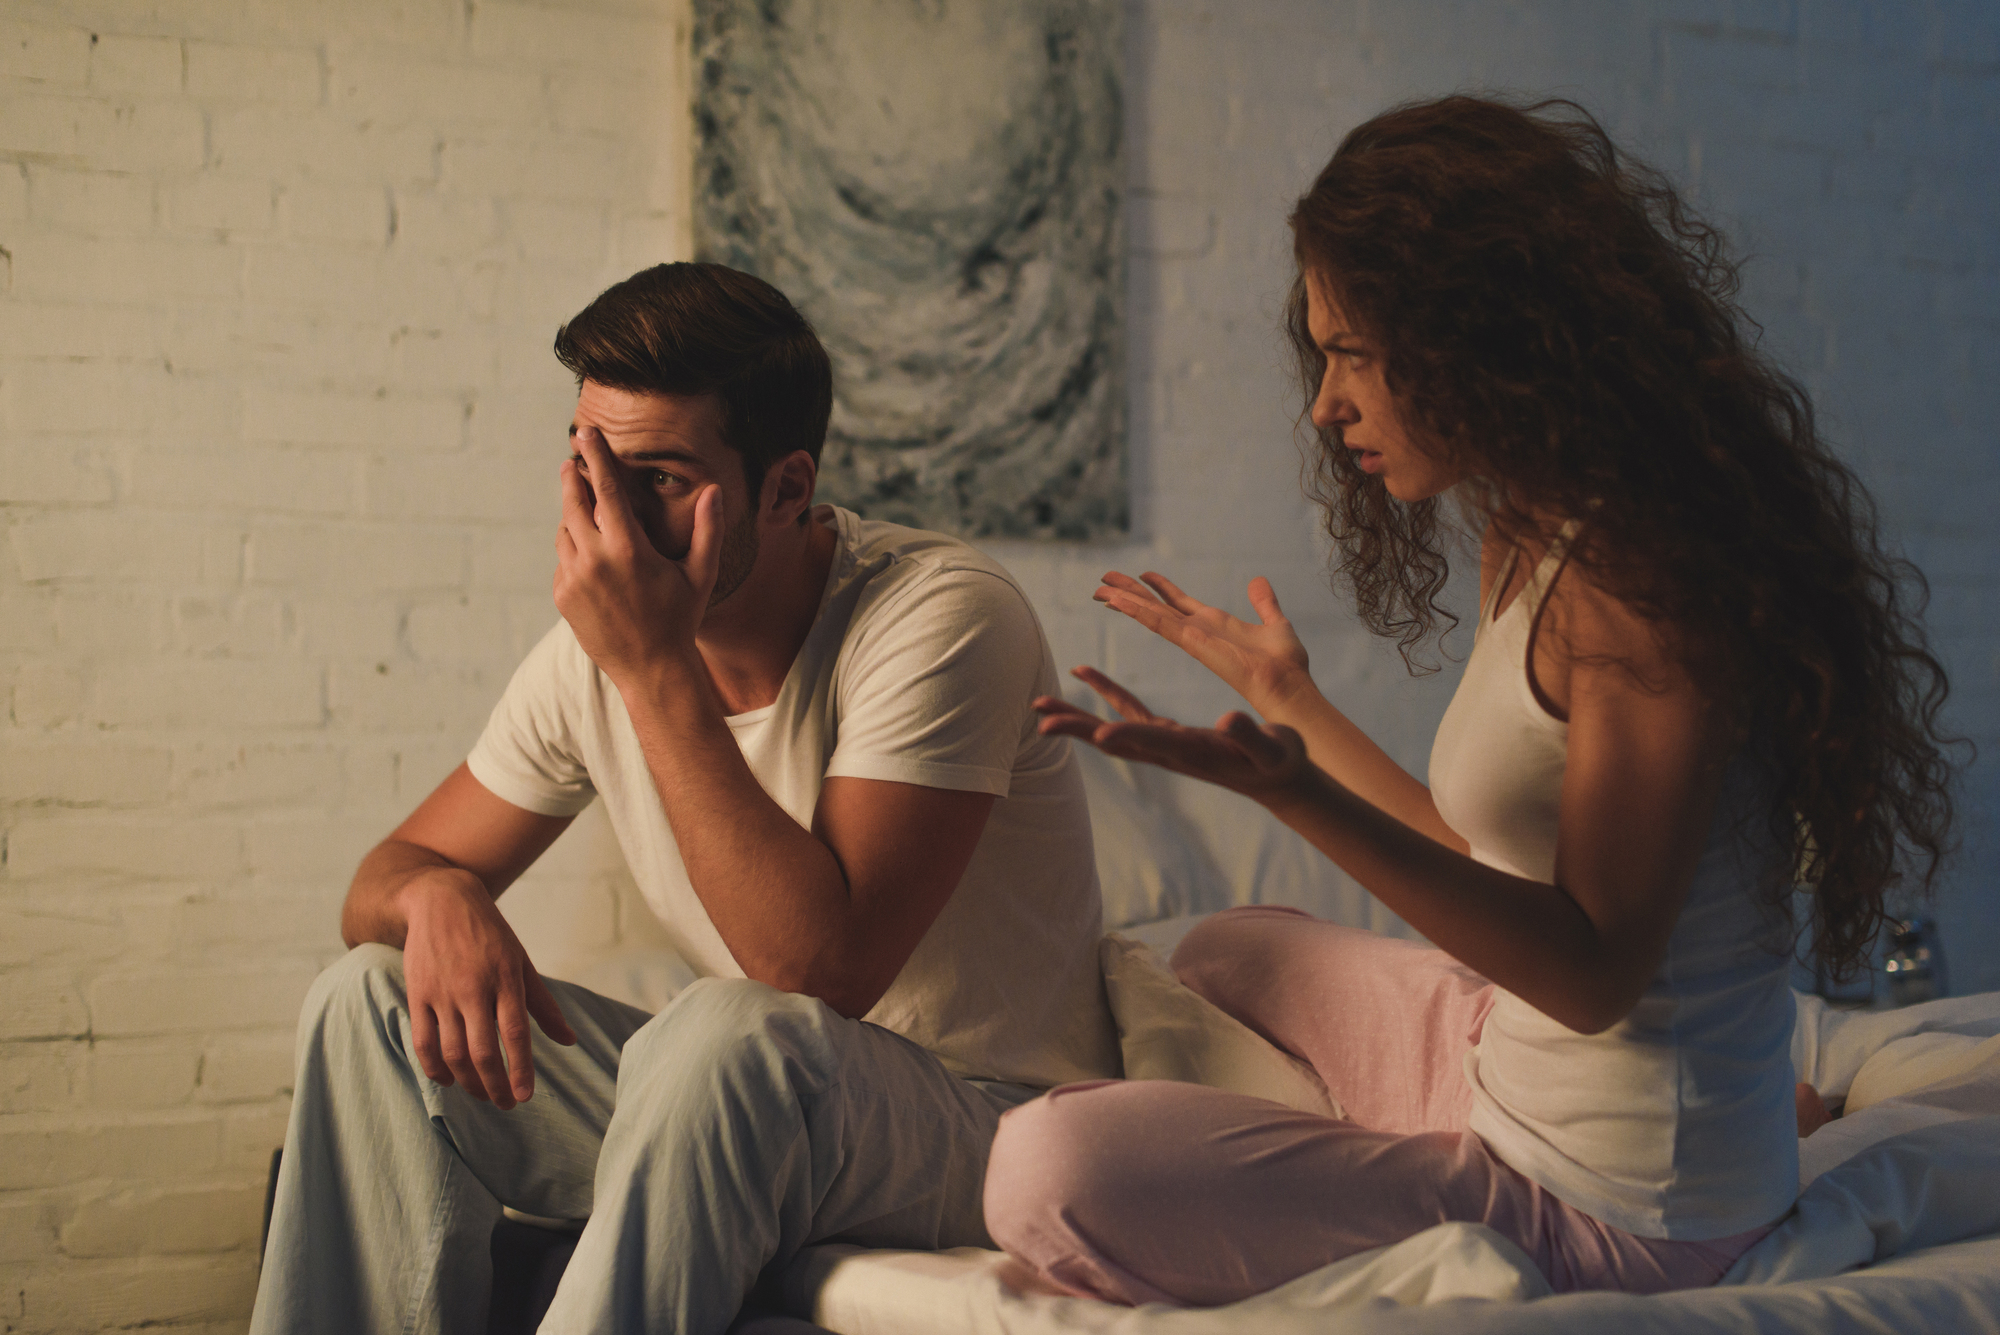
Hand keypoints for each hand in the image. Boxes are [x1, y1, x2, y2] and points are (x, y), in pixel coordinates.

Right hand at [399, 868, 576, 1109]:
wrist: (440, 900)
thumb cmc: (489, 934)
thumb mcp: (521, 963)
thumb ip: (543, 1005)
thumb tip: (569, 1041)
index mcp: (505, 979)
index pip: (515, 1034)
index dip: (520, 1069)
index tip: (525, 1097)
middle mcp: (473, 988)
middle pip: (482, 1050)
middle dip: (494, 1085)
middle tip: (505, 1104)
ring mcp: (442, 992)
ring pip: (452, 1051)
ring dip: (467, 1081)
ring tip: (481, 1094)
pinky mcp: (417, 993)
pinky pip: (423, 1041)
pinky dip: (434, 1067)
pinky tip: (447, 1079)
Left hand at [554, 426, 720, 684]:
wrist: (650, 669)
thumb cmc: (681, 618)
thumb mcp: (701, 574)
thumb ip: (708, 529)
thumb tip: (714, 490)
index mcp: (628, 549)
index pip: (604, 489)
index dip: (595, 456)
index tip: (584, 432)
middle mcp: (594, 560)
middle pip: (572, 502)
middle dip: (572, 478)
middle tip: (573, 462)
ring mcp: (573, 578)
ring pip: (565, 530)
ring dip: (574, 517)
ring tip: (590, 516)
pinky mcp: (562, 595)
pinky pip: (564, 559)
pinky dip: (575, 550)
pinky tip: (595, 560)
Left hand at [1035, 666, 1311, 802]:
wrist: (1278, 777)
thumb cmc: (1278, 762)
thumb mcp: (1271, 748)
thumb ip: (1250, 735)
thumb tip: (1229, 718)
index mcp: (1193, 751)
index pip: (1155, 744)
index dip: (1128, 739)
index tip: (1101, 736)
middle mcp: (1169, 751)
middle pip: (1115, 742)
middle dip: (1079, 731)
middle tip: (1042, 722)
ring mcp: (1163, 744)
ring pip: (1111, 728)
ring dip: (1076, 717)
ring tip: (1040, 706)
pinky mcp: (1166, 734)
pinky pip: (1128, 710)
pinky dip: (1106, 692)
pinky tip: (1084, 672)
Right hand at [1094, 572, 1313, 713]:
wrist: (1287, 686)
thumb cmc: (1285, 665)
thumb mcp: (1275, 623)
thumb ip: (1264, 603)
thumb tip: (1258, 581)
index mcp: (1214, 625)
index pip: (1178, 603)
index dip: (1159, 589)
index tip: (1141, 575)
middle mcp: (1198, 631)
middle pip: (1157, 607)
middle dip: (1132, 593)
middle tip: (1105, 580)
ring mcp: (1192, 637)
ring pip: (1151, 614)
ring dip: (1126, 600)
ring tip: (1100, 589)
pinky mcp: (1192, 642)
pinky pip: (1158, 623)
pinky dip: (1136, 610)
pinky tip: (1116, 601)